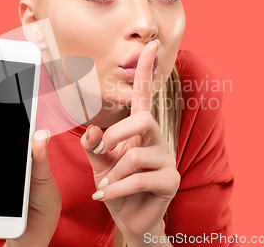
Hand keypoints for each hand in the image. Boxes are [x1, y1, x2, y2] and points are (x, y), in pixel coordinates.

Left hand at [80, 41, 179, 245]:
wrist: (129, 217)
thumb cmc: (115, 185)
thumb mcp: (98, 163)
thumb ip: (93, 145)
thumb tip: (94, 132)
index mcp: (139, 130)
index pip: (144, 96)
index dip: (146, 71)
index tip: (150, 46)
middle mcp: (156, 139)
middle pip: (144, 118)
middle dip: (118, 133)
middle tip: (102, 150)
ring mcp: (166, 159)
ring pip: (137, 154)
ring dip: (114, 171)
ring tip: (103, 186)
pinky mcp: (171, 181)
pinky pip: (140, 179)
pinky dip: (117, 188)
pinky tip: (105, 196)